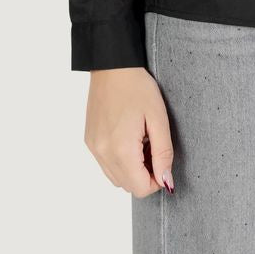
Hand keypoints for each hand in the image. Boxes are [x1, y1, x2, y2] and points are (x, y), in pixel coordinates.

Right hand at [84, 66, 174, 196]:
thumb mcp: (158, 118)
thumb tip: (166, 180)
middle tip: (154, 146)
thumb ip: (163, 152)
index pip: (140, 188)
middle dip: (145, 174)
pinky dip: (119, 160)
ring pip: (115, 177)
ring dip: (131, 169)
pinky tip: (129, 136)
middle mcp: (102, 153)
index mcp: (120, 150)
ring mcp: (93, 148)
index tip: (164, 159)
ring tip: (142, 140)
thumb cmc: (138, 87)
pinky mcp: (89, 140)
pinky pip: (105, 163)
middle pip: (127, 186)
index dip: (157, 180)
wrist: (112, 65)